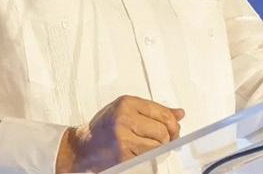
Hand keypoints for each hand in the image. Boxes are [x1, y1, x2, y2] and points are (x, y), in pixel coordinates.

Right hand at [55, 95, 185, 172]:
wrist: (83, 147)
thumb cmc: (106, 127)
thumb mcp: (127, 110)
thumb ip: (154, 111)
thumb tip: (180, 113)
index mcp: (127, 103)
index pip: (162, 113)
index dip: (173, 124)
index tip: (174, 129)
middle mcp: (124, 119)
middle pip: (163, 132)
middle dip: (166, 138)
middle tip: (162, 141)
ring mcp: (123, 139)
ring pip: (157, 147)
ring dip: (157, 149)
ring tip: (147, 146)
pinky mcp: (122, 156)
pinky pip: (148, 159)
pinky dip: (149, 158)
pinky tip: (139, 154)